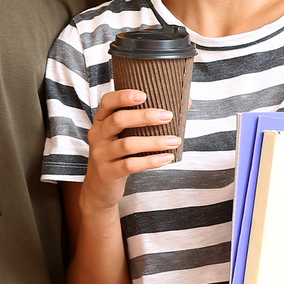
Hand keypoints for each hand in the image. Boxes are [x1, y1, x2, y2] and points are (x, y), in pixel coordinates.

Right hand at [79, 88, 181, 211]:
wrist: (100, 188)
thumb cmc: (119, 155)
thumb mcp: (124, 136)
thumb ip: (147, 120)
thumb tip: (185, 102)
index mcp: (101, 121)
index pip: (107, 102)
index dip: (123, 96)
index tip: (144, 94)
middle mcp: (98, 135)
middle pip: (118, 120)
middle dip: (145, 117)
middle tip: (168, 116)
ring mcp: (101, 155)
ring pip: (127, 144)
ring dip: (154, 142)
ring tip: (175, 140)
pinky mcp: (108, 172)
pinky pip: (130, 165)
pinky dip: (151, 161)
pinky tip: (167, 158)